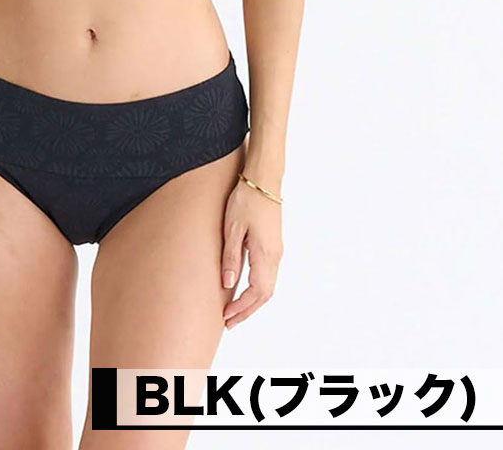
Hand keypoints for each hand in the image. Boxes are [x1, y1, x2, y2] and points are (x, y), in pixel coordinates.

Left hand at [220, 176, 282, 329]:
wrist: (263, 179)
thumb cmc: (246, 200)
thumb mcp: (232, 228)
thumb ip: (231, 257)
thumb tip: (228, 284)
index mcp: (265, 254)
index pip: (256, 292)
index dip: (242, 308)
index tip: (226, 316)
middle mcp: (275, 256)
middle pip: (265, 294)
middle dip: (247, 310)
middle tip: (229, 322)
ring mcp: (277, 250)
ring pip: (268, 286)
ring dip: (252, 301)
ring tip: (234, 310)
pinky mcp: (274, 244)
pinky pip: (268, 275)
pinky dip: (257, 288)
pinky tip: (244, 289)